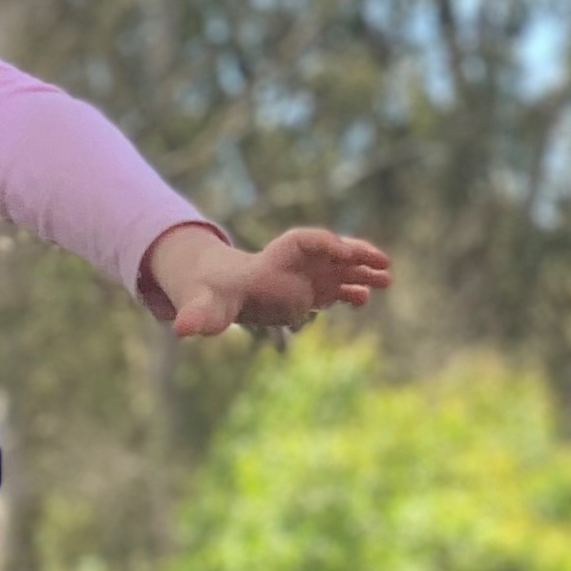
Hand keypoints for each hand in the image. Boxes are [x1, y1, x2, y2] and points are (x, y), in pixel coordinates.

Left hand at [139, 222, 390, 341]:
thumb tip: (183, 329)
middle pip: (333, 250)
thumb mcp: (204, 305)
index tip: (342, 254)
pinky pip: (340, 289)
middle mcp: (297, 262)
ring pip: (343, 269)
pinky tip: (365, 300)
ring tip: (387, 279)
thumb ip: (198, 315)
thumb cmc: (211, 295)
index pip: (307, 241)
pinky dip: (353, 292)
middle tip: (381, 261)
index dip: (325, 245)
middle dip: (357, 253)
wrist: (218, 292)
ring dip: (364, 272)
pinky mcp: (314, 293)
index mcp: (274, 256)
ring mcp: (309, 276)